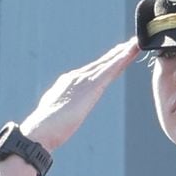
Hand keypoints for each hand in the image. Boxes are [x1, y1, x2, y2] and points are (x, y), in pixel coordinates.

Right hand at [20, 38, 139, 151]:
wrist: (40, 129)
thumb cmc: (45, 130)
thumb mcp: (53, 115)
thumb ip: (60, 110)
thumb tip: (60, 116)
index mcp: (66, 84)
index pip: (90, 72)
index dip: (103, 64)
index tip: (113, 58)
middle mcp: (76, 77)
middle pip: (101, 64)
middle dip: (115, 55)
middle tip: (129, 45)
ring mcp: (84, 80)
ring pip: (108, 63)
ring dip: (123, 53)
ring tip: (135, 44)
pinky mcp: (92, 86)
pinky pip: (111, 69)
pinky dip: (122, 59)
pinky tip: (131, 52)